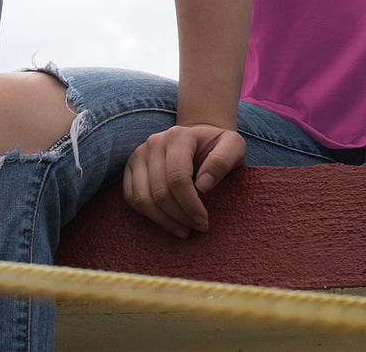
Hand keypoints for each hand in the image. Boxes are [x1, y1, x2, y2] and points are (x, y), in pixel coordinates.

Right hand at [123, 124, 245, 237]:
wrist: (199, 141)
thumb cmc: (218, 147)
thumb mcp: (234, 147)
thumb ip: (223, 161)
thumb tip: (202, 185)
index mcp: (178, 136)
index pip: (178, 178)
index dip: (190, 205)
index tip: (204, 221)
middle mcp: (154, 142)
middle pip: (160, 191)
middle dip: (180, 216)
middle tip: (197, 227)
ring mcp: (139, 154)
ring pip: (143, 198)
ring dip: (164, 220)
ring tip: (184, 229)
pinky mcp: (130, 168)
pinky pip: (132, 199)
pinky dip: (149, 215)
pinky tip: (168, 222)